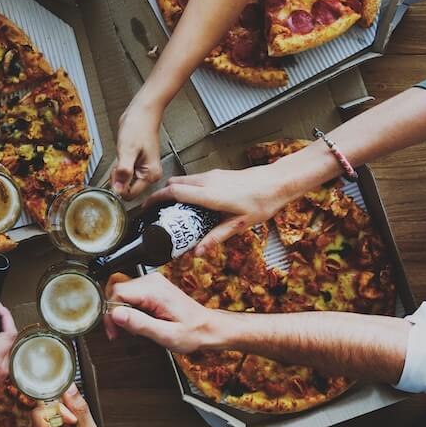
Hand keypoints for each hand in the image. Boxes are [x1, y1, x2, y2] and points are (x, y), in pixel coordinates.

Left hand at [29, 384, 107, 426]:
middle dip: (61, 412)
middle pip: (42, 411)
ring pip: (47, 411)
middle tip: (76, 424)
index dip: (57, 410)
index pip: (38, 413)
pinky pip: (50, 416)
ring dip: (63, 415)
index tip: (72, 418)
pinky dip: (63, 419)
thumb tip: (70, 387)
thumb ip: (79, 410)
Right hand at [104, 272, 221, 352]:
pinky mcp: (153, 286)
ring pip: (121, 290)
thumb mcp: (166, 335)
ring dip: (120, 310)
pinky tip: (138, 319)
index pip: (117, 292)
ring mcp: (153, 282)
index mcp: (155, 292)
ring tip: (132, 327)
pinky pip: (130, 292)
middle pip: (116, 289)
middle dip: (113, 311)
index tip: (114, 330)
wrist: (209, 327)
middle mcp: (152, 281)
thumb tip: (116, 313)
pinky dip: (128, 307)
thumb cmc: (192, 333)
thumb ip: (140, 323)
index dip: (110, 312)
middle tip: (119, 331)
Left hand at [110, 92, 163, 199]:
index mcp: (151, 175)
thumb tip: (118, 189)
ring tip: (124, 154)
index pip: (129, 195)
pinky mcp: (139, 165)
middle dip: (118, 177)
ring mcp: (144, 170)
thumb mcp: (127, 150)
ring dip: (119, 171)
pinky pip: (125, 173)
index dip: (118, 185)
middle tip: (120, 160)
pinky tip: (124, 154)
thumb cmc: (138, 127)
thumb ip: (123, 172)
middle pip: (126, 189)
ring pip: (124, 181)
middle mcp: (150, 175)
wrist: (142, 112)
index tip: (117, 170)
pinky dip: (120, 166)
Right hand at [144, 165, 292, 255]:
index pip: (172, 191)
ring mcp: (212, 175)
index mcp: (208, 194)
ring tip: (177, 211)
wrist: (279, 182)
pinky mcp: (218, 174)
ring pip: (184, 180)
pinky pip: (194, 179)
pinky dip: (187, 189)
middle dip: (162, 196)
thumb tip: (197, 252)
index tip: (146, 208)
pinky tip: (196, 204)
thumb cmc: (262, 201)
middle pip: (173, 183)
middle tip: (159, 212)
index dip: (155, 199)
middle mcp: (207, 181)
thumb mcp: (238, 225)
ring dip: (175, 191)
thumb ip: (215, 237)